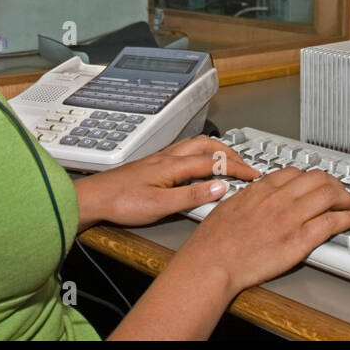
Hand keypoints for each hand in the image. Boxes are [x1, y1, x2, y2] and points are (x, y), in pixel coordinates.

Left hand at [75, 135, 260, 228]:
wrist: (95, 198)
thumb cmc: (122, 202)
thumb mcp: (160, 205)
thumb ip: (192, 196)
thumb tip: (220, 187)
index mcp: (173, 165)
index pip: (213, 162)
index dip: (236, 168)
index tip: (254, 175)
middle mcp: (168, 156)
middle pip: (207, 145)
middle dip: (230, 153)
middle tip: (247, 164)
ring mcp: (160, 158)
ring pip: (195, 144)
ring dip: (216, 149)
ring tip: (229, 159)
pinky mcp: (154, 163)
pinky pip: (185, 149)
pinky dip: (201, 151)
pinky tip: (200, 161)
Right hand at [173, 166, 349, 298]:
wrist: (211, 261)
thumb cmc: (213, 240)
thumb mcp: (229, 205)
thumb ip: (249, 197)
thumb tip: (257, 195)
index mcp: (261, 189)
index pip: (296, 173)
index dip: (313, 177)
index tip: (319, 184)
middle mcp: (279, 198)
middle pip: (318, 179)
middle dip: (336, 184)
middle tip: (343, 193)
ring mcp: (290, 217)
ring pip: (330, 196)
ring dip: (348, 199)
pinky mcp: (299, 240)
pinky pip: (331, 222)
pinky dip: (348, 218)